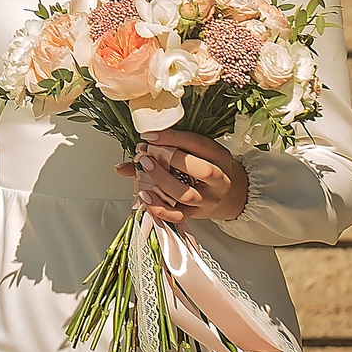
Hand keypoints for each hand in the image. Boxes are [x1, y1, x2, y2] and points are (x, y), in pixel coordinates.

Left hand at [119, 130, 247, 224]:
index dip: (173, 138)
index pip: (199, 144)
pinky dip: (159, 208)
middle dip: (173, 158)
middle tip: (149, 153)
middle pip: (202, 170)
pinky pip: (178, 215)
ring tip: (145, 168)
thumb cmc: (207, 170)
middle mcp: (218, 179)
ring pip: (187, 194)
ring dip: (162, 180)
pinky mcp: (196, 214)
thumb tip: (123, 164)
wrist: (228, 196)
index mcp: (219, 157)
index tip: (150, 136)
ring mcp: (207, 199)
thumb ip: (165, 150)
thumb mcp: (197, 154)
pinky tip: (145, 197)